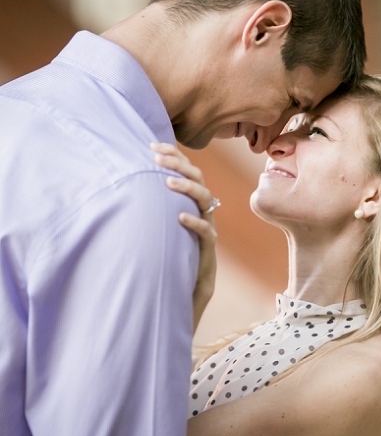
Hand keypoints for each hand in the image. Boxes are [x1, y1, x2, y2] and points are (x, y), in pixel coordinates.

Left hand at [152, 142, 216, 332]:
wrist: (184, 290)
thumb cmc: (167, 255)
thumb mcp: (156, 225)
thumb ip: (149, 205)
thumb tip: (118, 181)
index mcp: (190, 203)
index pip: (188, 170)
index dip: (174, 155)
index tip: (153, 144)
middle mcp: (201, 212)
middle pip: (199, 178)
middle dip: (179, 164)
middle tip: (157, 157)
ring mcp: (206, 230)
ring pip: (205, 200)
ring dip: (187, 187)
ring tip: (167, 182)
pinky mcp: (207, 250)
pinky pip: (206, 232)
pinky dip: (194, 223)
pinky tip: (179, 217)